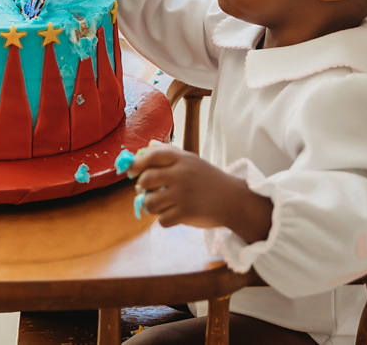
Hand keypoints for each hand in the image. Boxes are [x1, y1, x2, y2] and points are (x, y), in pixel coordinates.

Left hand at [130, 145, 273, 242]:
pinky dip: (165, 220)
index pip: (151, 156)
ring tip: (163, 204)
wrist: (234, 200)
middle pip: (145, 180)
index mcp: (182, 159)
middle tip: (149, 191)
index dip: (136, 163)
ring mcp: (182, 194)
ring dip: (152, 206)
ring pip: (149, 202)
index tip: (132, 171)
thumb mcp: (192, 161)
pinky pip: (161, 220)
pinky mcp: (186, 213)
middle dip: (143, 188)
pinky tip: (175, 214)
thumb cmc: (209, 179)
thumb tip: (147, 146)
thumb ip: (170, 153)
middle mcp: (181, 174)